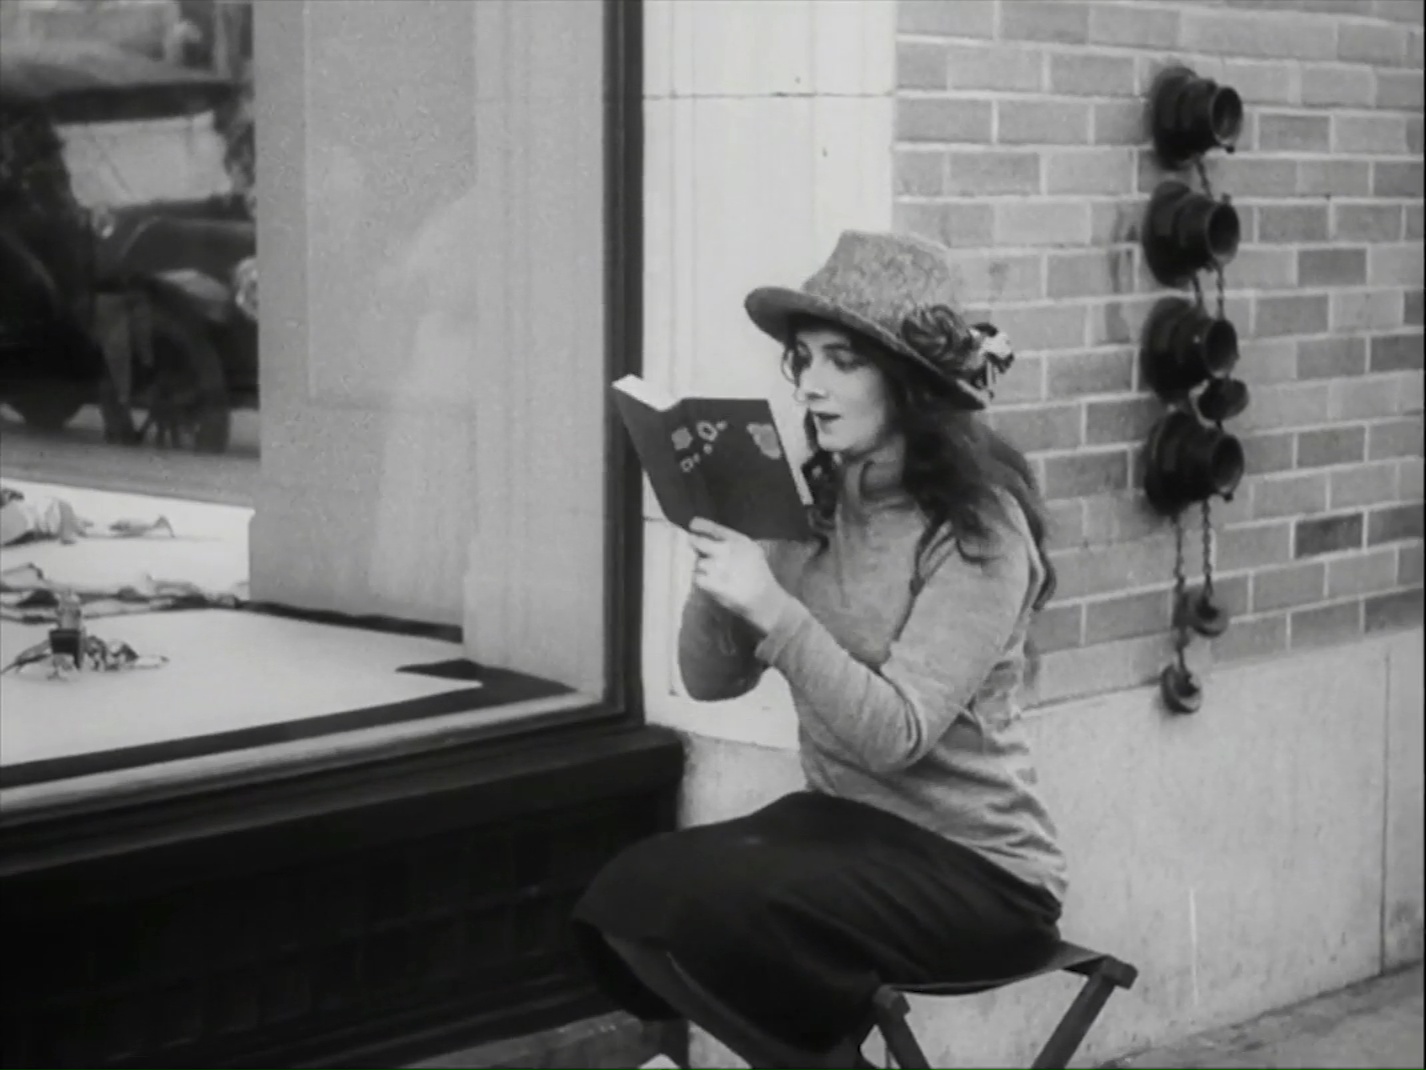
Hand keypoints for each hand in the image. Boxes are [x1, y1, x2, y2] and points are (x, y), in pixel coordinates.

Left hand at [688, 518, 789, 633]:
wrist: (764, 599)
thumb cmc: (759, 575)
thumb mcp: (752, 551)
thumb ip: (733, 543)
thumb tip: (712, 538)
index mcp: (738, 541)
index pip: (714, 528)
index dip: (701, 525)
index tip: (692, 525)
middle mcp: (726, 551)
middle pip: (699, 542)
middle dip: (694, 544)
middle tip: (693, 548)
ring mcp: (717, 567)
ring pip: (698, 563)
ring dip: (700, 567)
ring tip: (709, 574)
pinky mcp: (712, 583)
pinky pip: (697, 578)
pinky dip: (700, 581)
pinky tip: (708, 584)